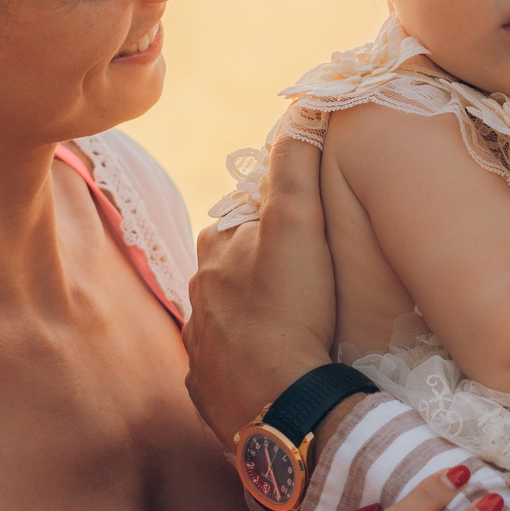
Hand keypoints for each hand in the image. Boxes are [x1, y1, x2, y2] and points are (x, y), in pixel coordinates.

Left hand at [187, 138, 341, 441]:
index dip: (284, 228)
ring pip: (231, 319)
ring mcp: (199, 346)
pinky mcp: (208, 390)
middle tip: (311, 290)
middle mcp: (195, 295)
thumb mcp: (299, 222)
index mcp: (213, 249)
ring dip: (258, 321)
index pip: (250, 222)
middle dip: (266, 275)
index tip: (314, 245)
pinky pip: (229, 368)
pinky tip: (276, 371)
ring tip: (297, 333)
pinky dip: (249, 366)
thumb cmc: (291, 308)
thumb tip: (301, 106)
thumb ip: (296, 163)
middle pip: (238, 271)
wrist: (281, 404)